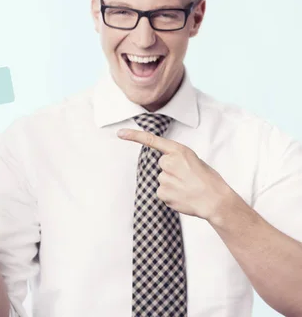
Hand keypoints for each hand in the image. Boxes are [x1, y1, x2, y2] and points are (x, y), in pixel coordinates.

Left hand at [117, 128, 234, 220]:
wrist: (215, 201)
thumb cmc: (208, 180)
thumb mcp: (194, 161)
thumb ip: (177, 159)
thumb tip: (164, 165)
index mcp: (179, 151)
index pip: (152, 140)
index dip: (134, 136)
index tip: (120, 133)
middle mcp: (169, 162)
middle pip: (161, 164)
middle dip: (171, 171)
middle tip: (188, 178)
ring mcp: (165, 178)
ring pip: (162, 179)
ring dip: (172, 184)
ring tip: (187, 188)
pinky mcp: (162, 192)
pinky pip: (161, 192)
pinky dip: (170, 195)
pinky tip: (182, 196)